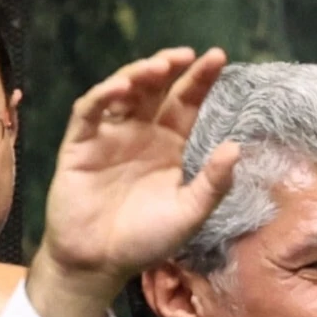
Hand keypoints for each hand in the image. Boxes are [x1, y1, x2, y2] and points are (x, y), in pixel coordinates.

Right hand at [27, 48, 238, 316]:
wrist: (101, 262)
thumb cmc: (147, 238)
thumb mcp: (190, 212)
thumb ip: (213, 183)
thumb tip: (237, 148)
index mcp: (169, 144)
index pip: (186, 103)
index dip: (199, 79)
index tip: (217, 57)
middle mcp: (140, 134)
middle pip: (156, 90)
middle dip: (169, 67)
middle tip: (187, 54)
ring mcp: (108, 137)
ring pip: (123, 93)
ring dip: (138, 75)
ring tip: (159, 67)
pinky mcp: (79, 146)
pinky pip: (89, 112)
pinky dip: (103, 96)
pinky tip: (121, 88)